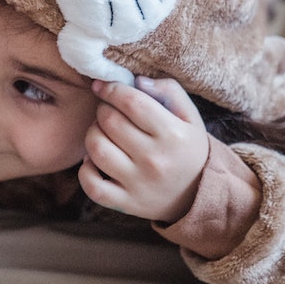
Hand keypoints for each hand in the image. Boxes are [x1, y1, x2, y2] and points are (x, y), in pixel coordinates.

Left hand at [78, 77, 209, 222]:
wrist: (199, 196)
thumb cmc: (187, 149)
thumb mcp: (190, 117)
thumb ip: (169, 91)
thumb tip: (137, 81)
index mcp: (173, 135)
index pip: (131, 102)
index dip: (111, 89)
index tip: (103, 86)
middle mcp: (155, 160)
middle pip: (109, 122)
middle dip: (103, 110)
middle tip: (108, 111)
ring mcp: (138, 183)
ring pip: (96, 148)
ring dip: (92, 134)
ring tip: (102, 133)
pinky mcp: (126, 203)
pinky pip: (91, 184)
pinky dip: (85, 170)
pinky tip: (94, 161)